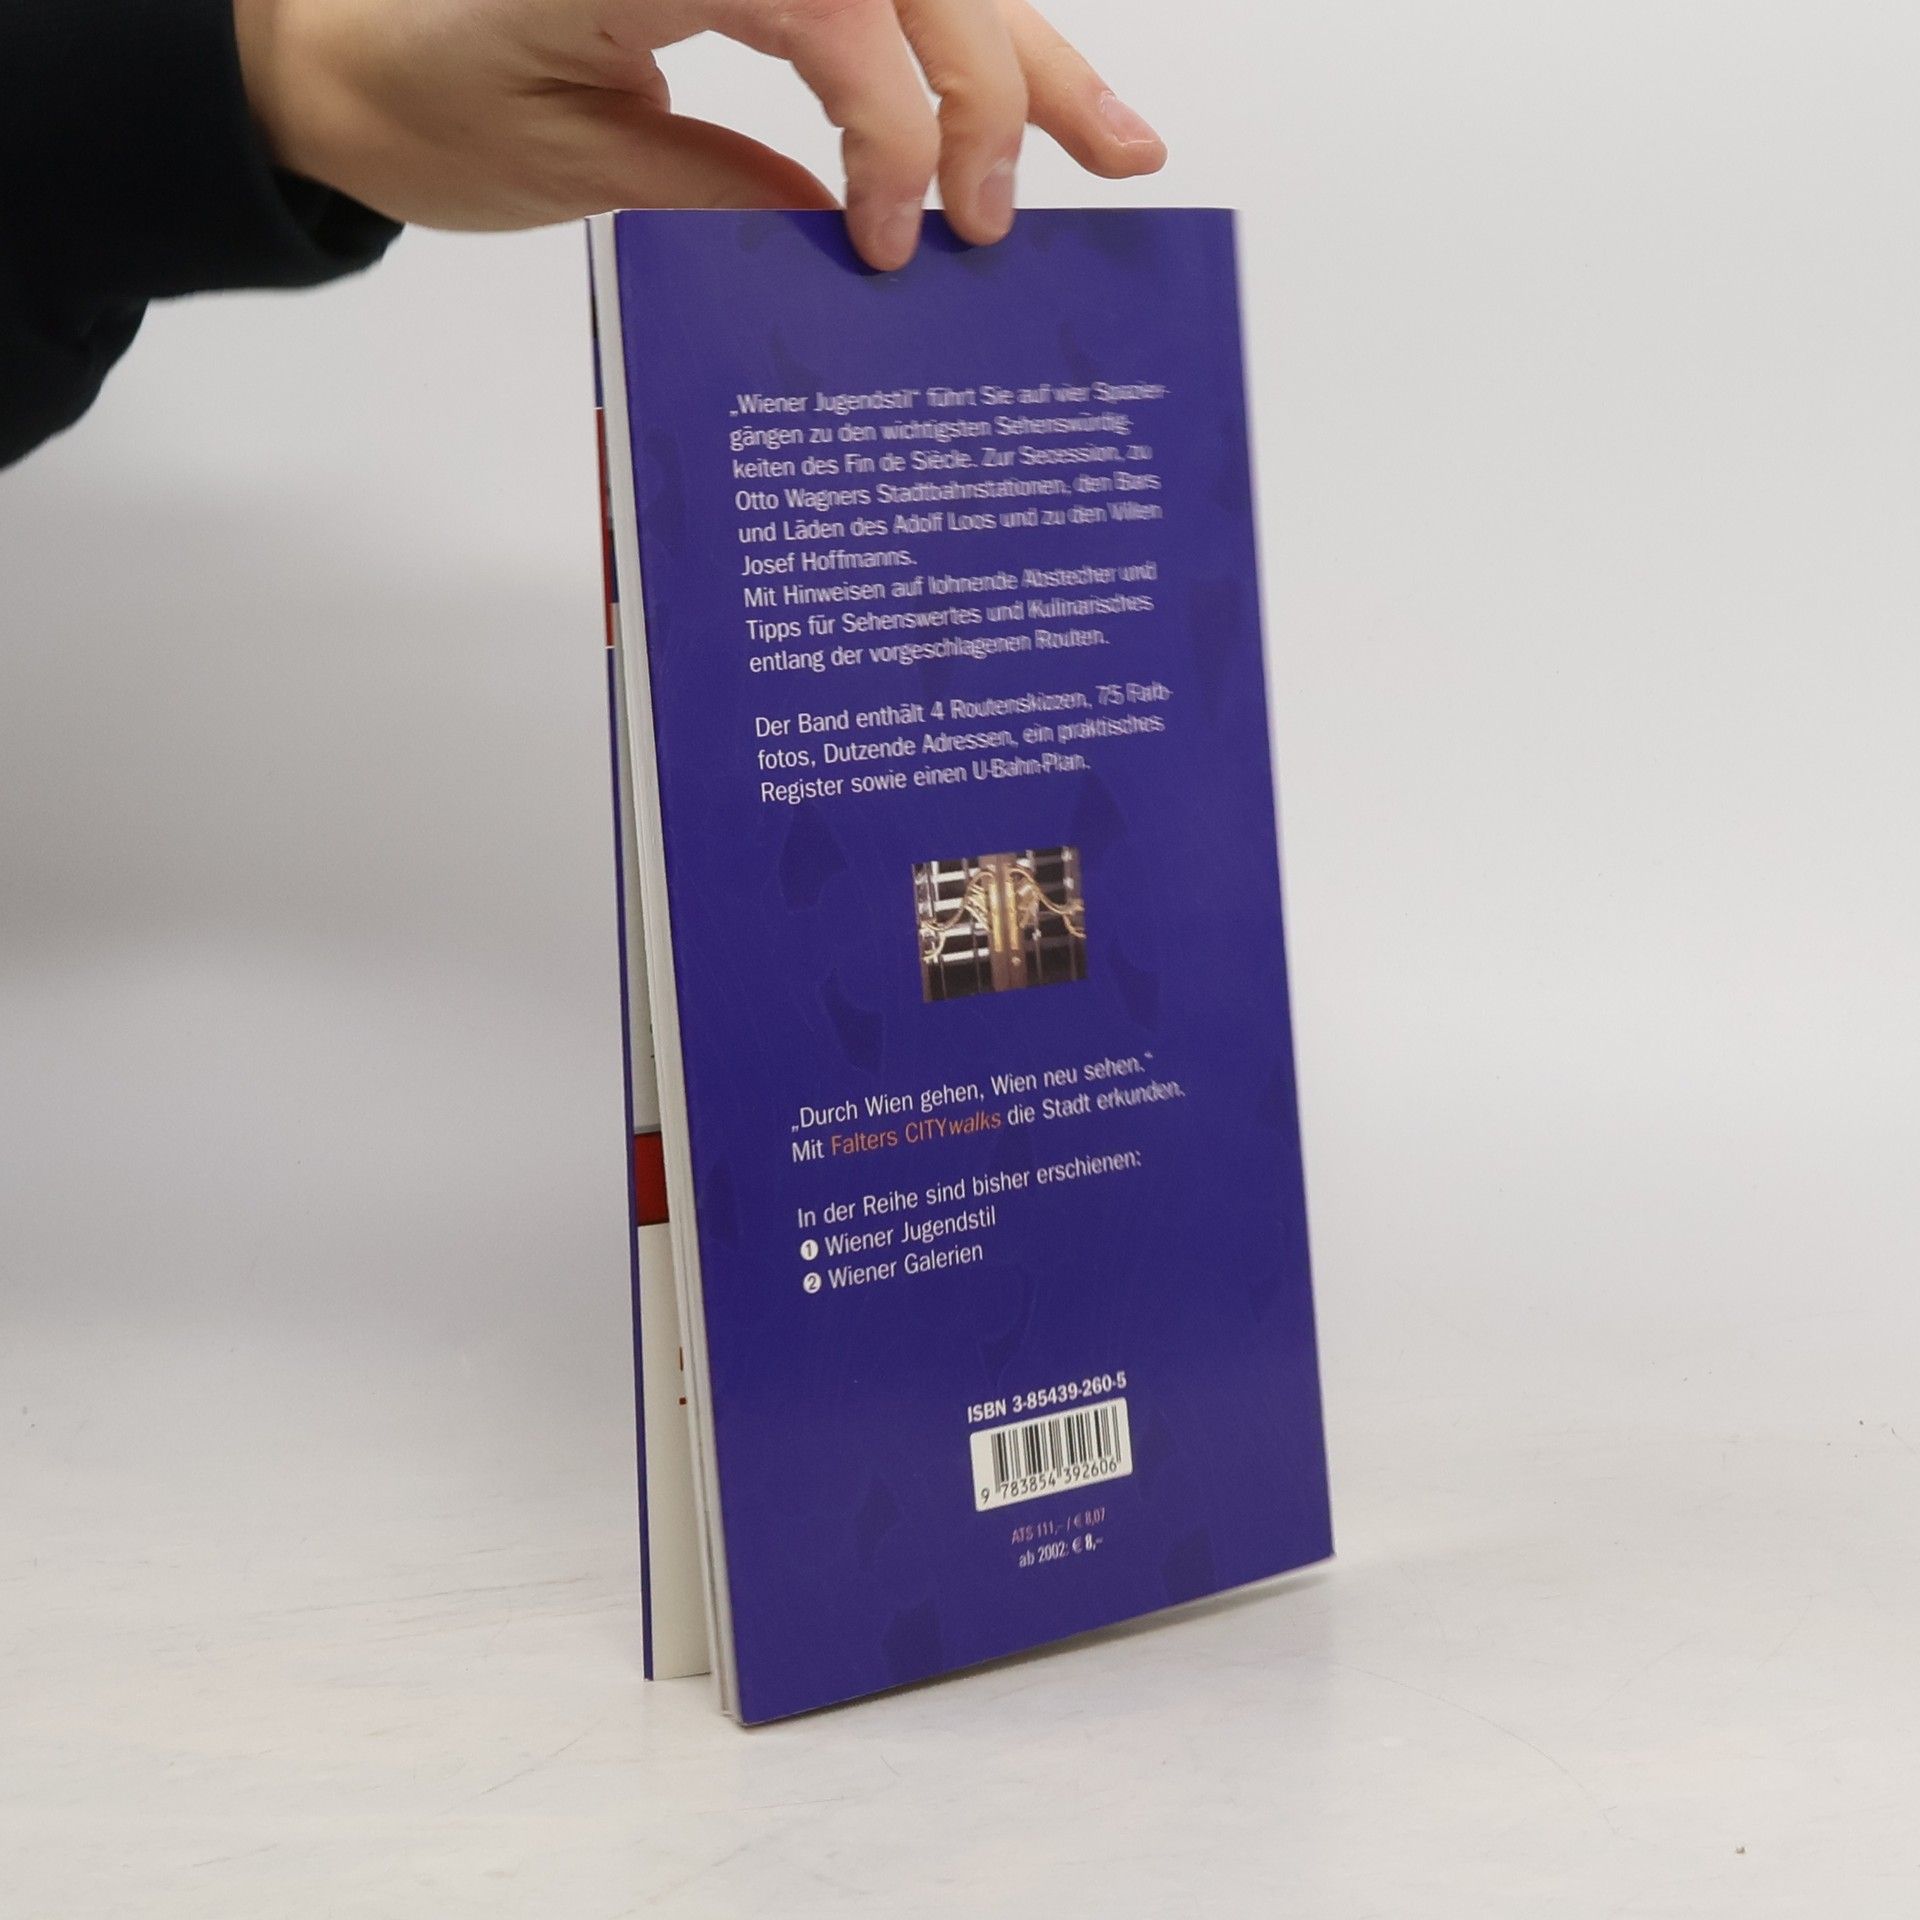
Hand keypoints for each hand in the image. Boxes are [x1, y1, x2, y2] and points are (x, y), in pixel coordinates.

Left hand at [232, 0, 1166, 269]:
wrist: (348, 54)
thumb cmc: (429, 101)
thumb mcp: (567, 163)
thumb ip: (718, 188)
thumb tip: (851, 241)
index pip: (833, 3)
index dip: (890, 123)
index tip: (892, 244)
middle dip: (987, 94)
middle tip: (994, 229)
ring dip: (1034, 64)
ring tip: (1125, 152)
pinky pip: (892, 6)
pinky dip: (973, 59)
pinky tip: (1047, 117)